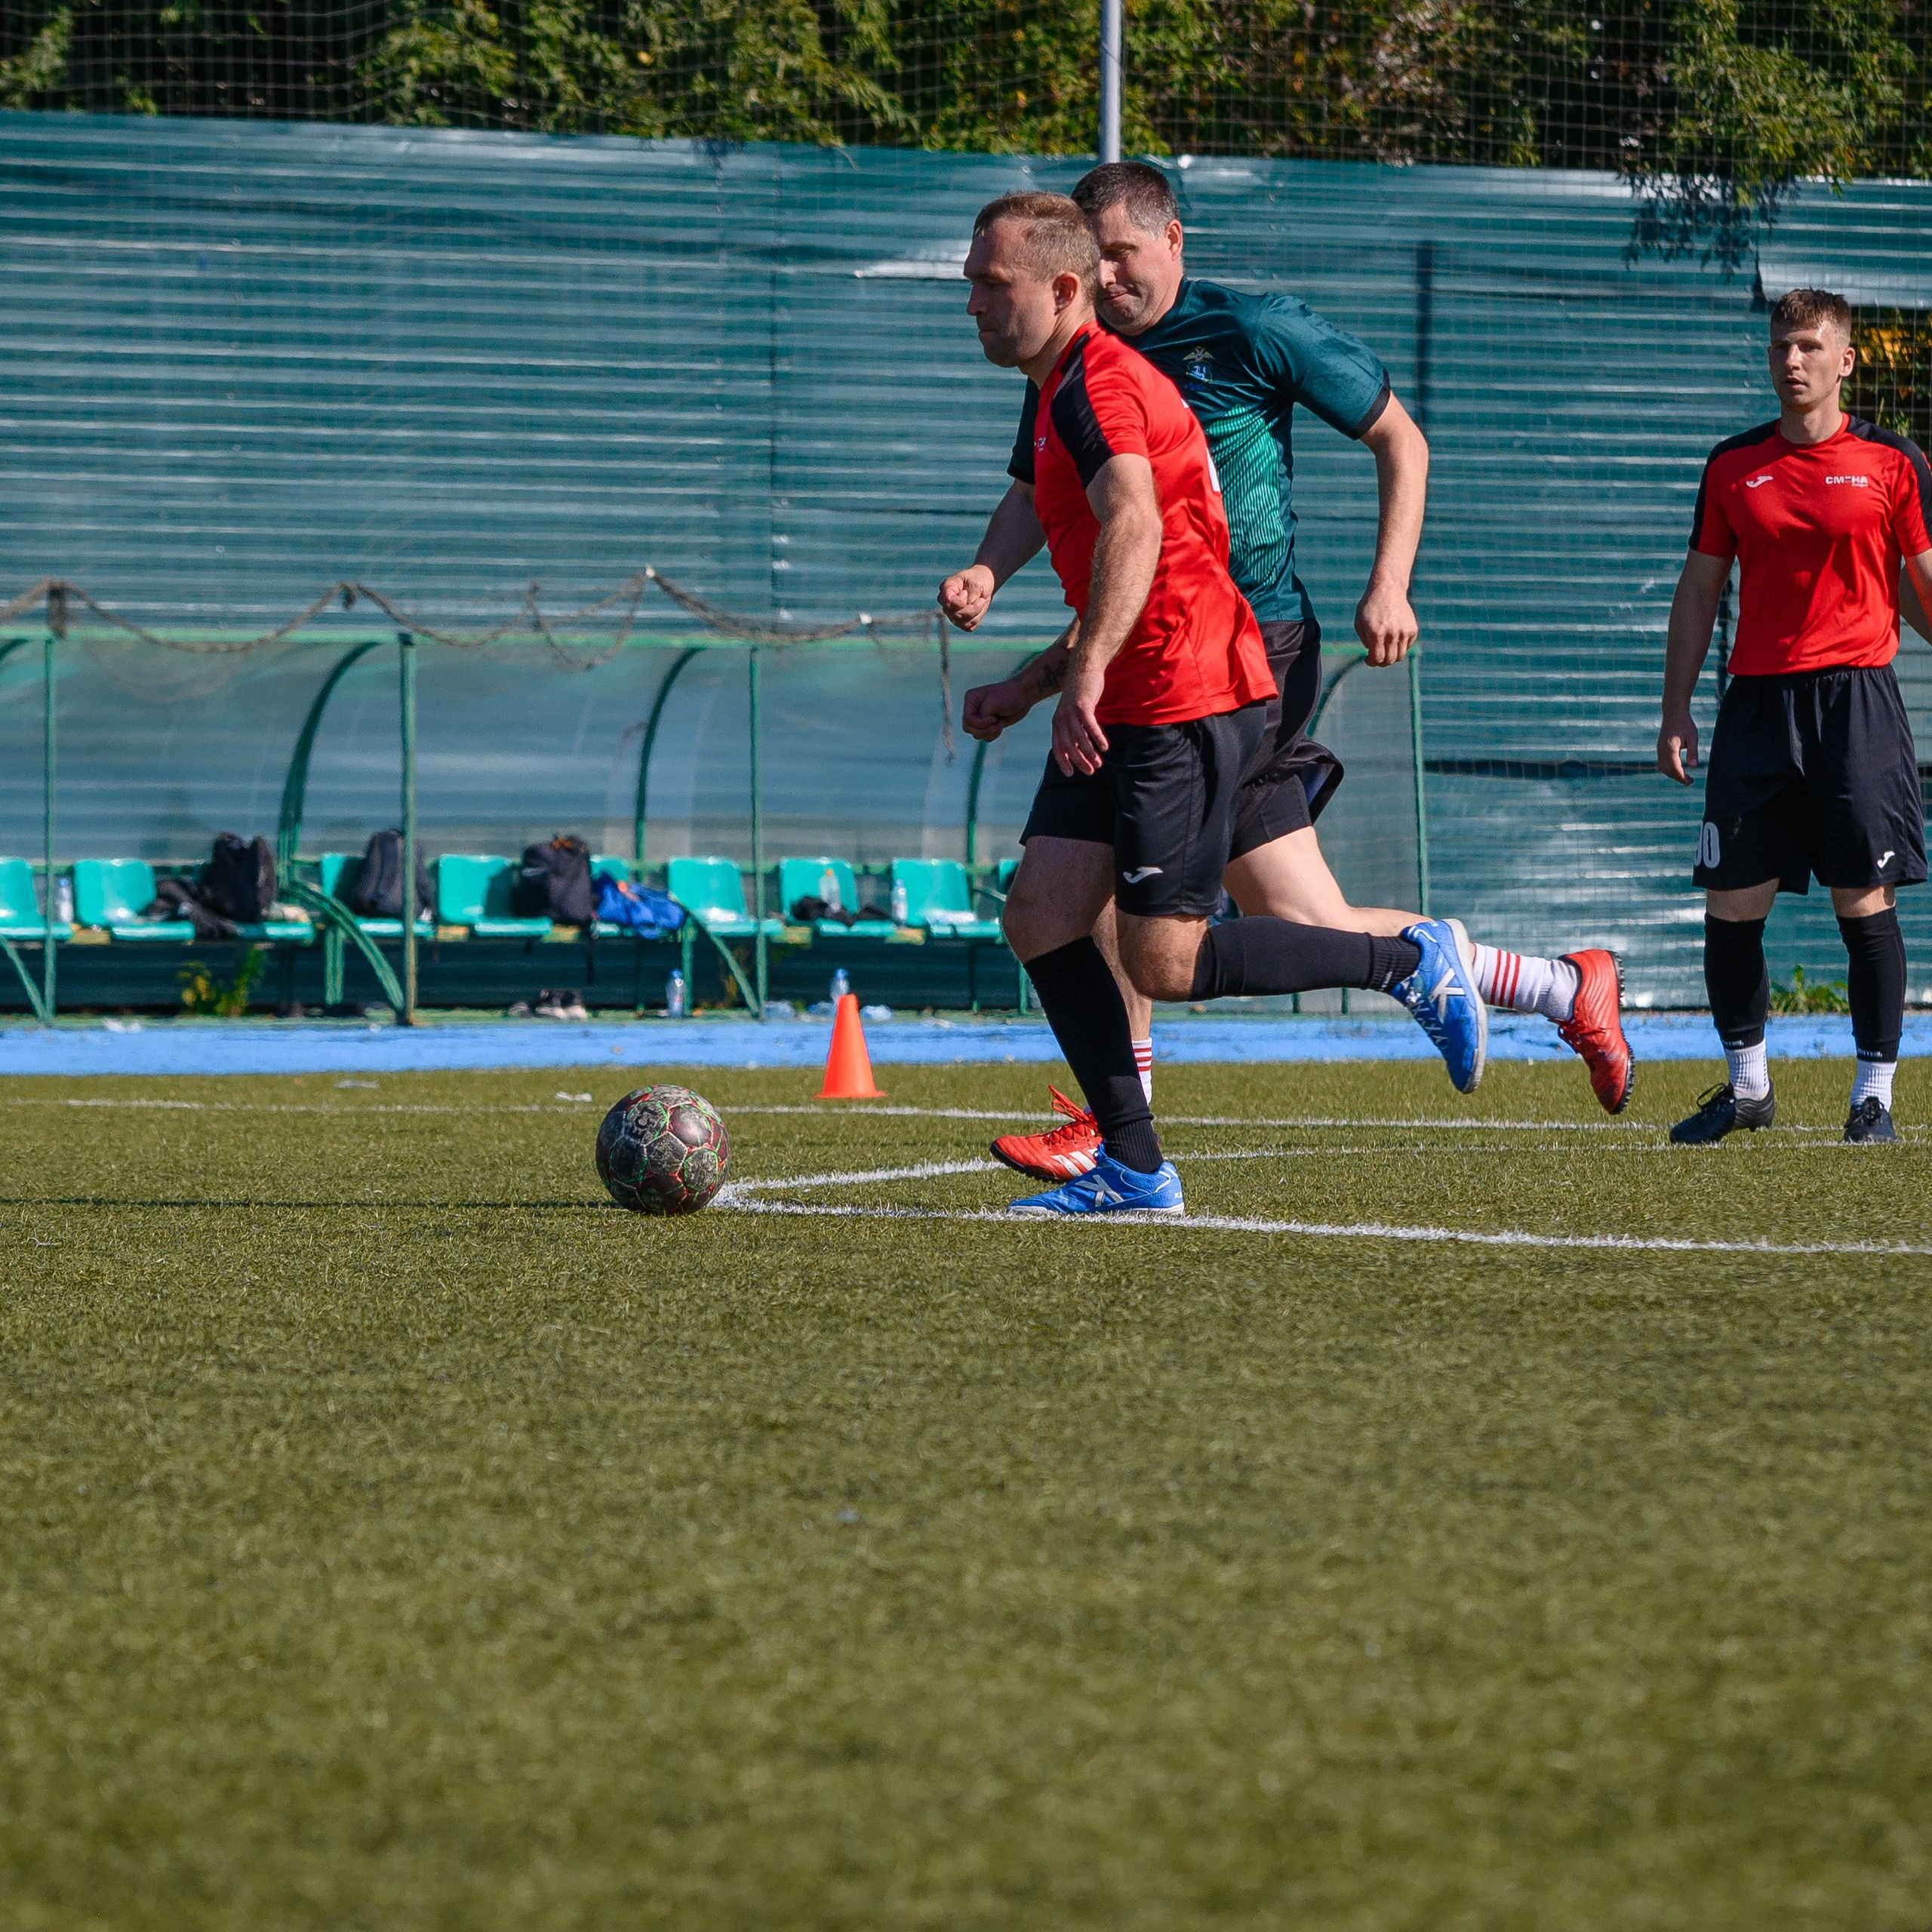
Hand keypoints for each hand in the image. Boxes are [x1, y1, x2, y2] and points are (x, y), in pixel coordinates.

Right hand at [938, 564, 995, 630]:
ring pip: (962, 623)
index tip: (965, 592)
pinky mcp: (961, 621)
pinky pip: (968, 627)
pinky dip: (977, 618)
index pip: (948, 602)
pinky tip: (979, 609)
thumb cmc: (978, 579)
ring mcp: (952, 613)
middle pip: (955, 615)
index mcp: (946, 589)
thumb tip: (965, 607)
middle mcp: (946, 603)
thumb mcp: (976, 583)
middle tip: (980, 599)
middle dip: (972, 608)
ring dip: (976, 613)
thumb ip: (969, 596)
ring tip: (981, 601)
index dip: (960, 601)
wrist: (986, 582)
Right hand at [962, 677, 1034, 742]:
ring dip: (989, 732)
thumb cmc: (1009, 696)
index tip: (994, 718)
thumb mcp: (994, 704)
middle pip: (968, 728)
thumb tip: (977, 730)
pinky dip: (993, 735)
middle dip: (983, 730)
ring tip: (1000, 723)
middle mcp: (973, 709)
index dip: (980, 723)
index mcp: (971, 699)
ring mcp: (980, 717)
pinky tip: (1001, 726)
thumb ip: (982, 717)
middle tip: (997, 725)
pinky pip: (984, 737)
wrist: (1024, 696)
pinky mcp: (988, 725)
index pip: (967, 719)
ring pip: (976, 734)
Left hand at [1050, 657, 1108, 775]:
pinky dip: (1097, 737)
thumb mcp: (1074, 713)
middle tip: (1091, 771)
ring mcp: (1071, 711)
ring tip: (1099, 763)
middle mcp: (1061, 718)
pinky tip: (1105, 747)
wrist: (1084, 667)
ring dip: (1090, 752)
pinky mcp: (1082, 704)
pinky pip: (1090, 725)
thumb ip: (1075, 729)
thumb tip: (1080, 749)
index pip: (1057, 746)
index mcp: (1057, 722)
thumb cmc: (1081, 693)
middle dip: (1079, 761)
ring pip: (1079, 737)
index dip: (1063, 761)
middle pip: (1069, 745)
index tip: (1070, 774)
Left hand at [1355, 578, 1417, 664]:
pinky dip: (1400, 646)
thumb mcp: (1359, 622)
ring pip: (1399, 656)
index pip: (1377, 658)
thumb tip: (1373, 655)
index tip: (1368, 659)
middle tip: (1377, 657)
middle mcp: (1391, 633)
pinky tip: (1393, 638)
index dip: (1371, 662)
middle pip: (1389, 660)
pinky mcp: (1413, 629)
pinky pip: (1407, 646)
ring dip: (1391, 656)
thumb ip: (1365, 641)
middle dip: (1381, 662)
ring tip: (1385, 648)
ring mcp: (1404, 631)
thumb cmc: (1370, 606)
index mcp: (1376, 633)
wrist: (1387, 589)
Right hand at [1657, 710, 1698, 784]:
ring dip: (1673, 774)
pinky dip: (1669, 769)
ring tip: (1685, 777)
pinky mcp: (1660, 749)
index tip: (1690, 782)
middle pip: (1668, 770)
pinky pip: (1662, 763)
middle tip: (1690, 782)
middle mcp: (1662, 750)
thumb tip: (1694, 767)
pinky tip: (1678, 769)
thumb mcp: (1693, 737)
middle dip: (1678, 778)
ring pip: (1663, 768)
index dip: (1682, 777)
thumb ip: (1693, 752)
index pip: (1675, 767)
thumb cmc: (1685, 724)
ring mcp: (1659, 750)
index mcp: (1670, 748)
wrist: (1673, 714)